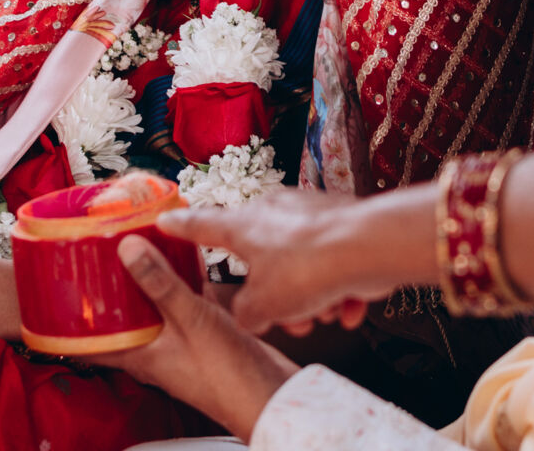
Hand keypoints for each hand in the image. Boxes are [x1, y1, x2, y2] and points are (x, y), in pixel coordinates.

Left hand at [83, 236, 298, 441]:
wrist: (271, 395)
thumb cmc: (228, 376)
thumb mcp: (190, 321)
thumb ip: (160, 284)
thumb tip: (128, 249)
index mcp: (140, 357)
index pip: (88, 345)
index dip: (69, 324)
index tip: (57, 294)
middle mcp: (155, 351)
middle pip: (120, 320)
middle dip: (107, 292)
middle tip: (95, 260)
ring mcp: (179, 343)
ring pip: (152, 310)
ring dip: (144, 284)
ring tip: (135, 251)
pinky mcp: (203, 335)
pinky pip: (182, 305)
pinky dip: (179, 285)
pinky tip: (185, 262)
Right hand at [160, 191, 404, 335]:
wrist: (369, 247)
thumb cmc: (310, 267)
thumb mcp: (263, 305)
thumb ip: (246, 314)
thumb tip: (251, 315)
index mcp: (245, 226)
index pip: (202, 226)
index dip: (180, 228)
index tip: (163, 221)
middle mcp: (275, 213)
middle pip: (262, 263)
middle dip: (279, 299)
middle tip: (292, 319)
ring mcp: (310, 217)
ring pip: (300, 270)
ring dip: (313, 300)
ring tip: (326, 314)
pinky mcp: (341, 227)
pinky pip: (332, 267)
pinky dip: (340, 291)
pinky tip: (351, 308)